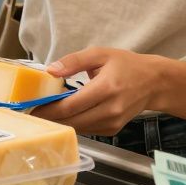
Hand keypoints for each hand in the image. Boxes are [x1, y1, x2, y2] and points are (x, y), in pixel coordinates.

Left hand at [31, 47, 162, 135]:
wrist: (154, 83)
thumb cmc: (127, 65)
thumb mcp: (100, 54)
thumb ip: (74, 61)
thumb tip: (51, 71)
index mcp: (105, 88)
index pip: (70, 105)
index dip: (47, 109)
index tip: (31, 107)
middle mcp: (109, 110)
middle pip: (71, 121)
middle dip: (49, 118)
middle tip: (31, 112)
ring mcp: (112, 122)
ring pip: (78, 128)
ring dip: (60, 122)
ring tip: (44, 112)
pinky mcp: (112, 130)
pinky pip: (86, 129)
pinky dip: (73, 123)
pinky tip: (65, 114)